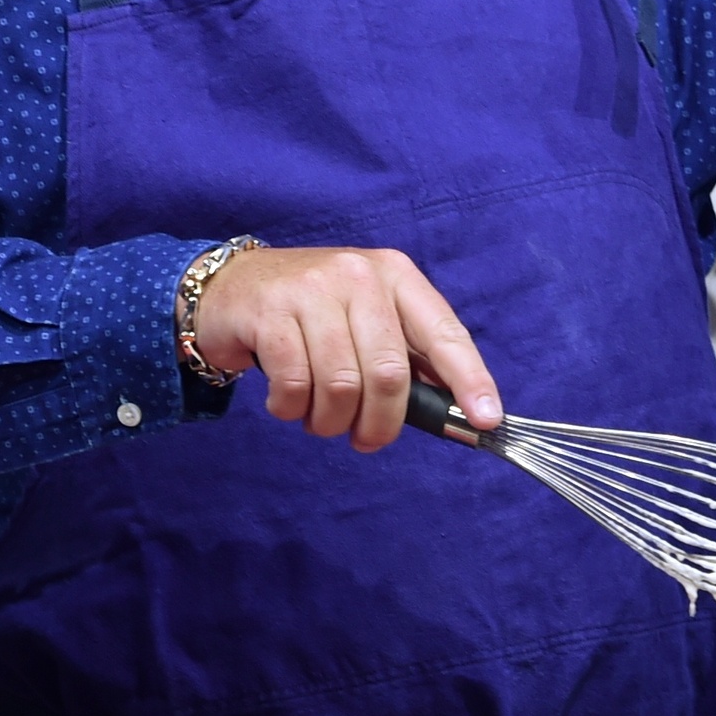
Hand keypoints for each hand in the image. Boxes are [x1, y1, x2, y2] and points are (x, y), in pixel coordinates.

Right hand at [186, 246, 501, 451]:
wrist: (229, 287)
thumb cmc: (312, 313)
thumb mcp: (366, 318)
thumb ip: (407, 357)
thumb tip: (457, 412)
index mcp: (396, 276)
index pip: (445, 332)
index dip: (469, 379)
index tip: (486, 419)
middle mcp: (359, 276)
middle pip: (390, 373)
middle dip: (381, 423)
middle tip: (366, 439)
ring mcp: (312, 291)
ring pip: (341, 385)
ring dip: (330, 421)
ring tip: (319, 418)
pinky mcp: (270, 312)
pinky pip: (294, 384)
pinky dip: (291, 408)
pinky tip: (287, 401)